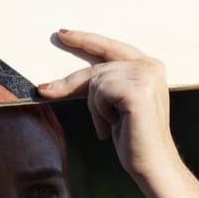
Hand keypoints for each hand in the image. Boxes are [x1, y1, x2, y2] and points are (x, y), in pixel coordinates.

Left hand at [37, 30, 178, 183]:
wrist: (154, 164)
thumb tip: (64, 81)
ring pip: (95, 82)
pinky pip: (98, 93)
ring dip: (96, 108)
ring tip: (112, 125)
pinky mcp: (136, 90)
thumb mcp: (116, 103)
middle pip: (97, 67)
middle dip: (70, 84)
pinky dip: (100, 113)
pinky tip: (116, 125)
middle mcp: (150, 65)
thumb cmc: (134, 137)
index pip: (111, 47)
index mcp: (150, 65)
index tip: (63, 33)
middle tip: (45, 90)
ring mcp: (145, 76)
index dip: (86, 40)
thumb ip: (104, 83)